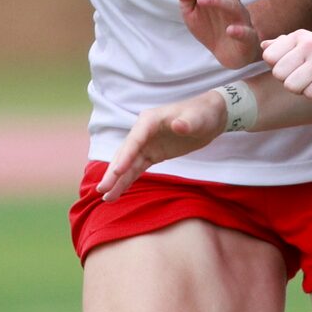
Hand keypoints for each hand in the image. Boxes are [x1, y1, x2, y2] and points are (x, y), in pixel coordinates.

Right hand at [95, 91, 230, 199]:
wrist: (209, 116)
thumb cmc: (203, 114)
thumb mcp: (198, 119)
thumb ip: (188, 123)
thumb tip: (178, 125)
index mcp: (150, 120)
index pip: (134, 140)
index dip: (125, 156)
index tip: (116, 172)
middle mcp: (143, 131)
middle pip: (125, 153)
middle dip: (113, 172)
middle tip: (102, 189)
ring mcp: (146, 143)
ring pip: (127, 163)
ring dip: (117, 180)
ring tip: (106, 197)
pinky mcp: (152, 153)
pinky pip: (136, 168)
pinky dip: (127, 179)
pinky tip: (118, 192)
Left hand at [165, 0, 261, 67]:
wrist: (229, 53)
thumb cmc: (211, 28)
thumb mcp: (191, 13)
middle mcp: (230, 0)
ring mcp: (240, 18)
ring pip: (233, 3)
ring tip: (201, 0)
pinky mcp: (247, 37)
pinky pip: (247, 31)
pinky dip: (239, 30)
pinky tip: (230, 30)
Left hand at [261, 30, 311, 99]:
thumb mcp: (311, 44)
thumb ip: (286, 44)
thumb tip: (263, 45)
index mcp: (301, 36)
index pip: (269, 57)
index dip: (280, 68)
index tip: (296, 67)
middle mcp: (310, 44)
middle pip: (278, 74)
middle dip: (291, 81)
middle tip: (309, 76)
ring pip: (291, 86)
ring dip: (303, 90)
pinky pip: (310, 95)